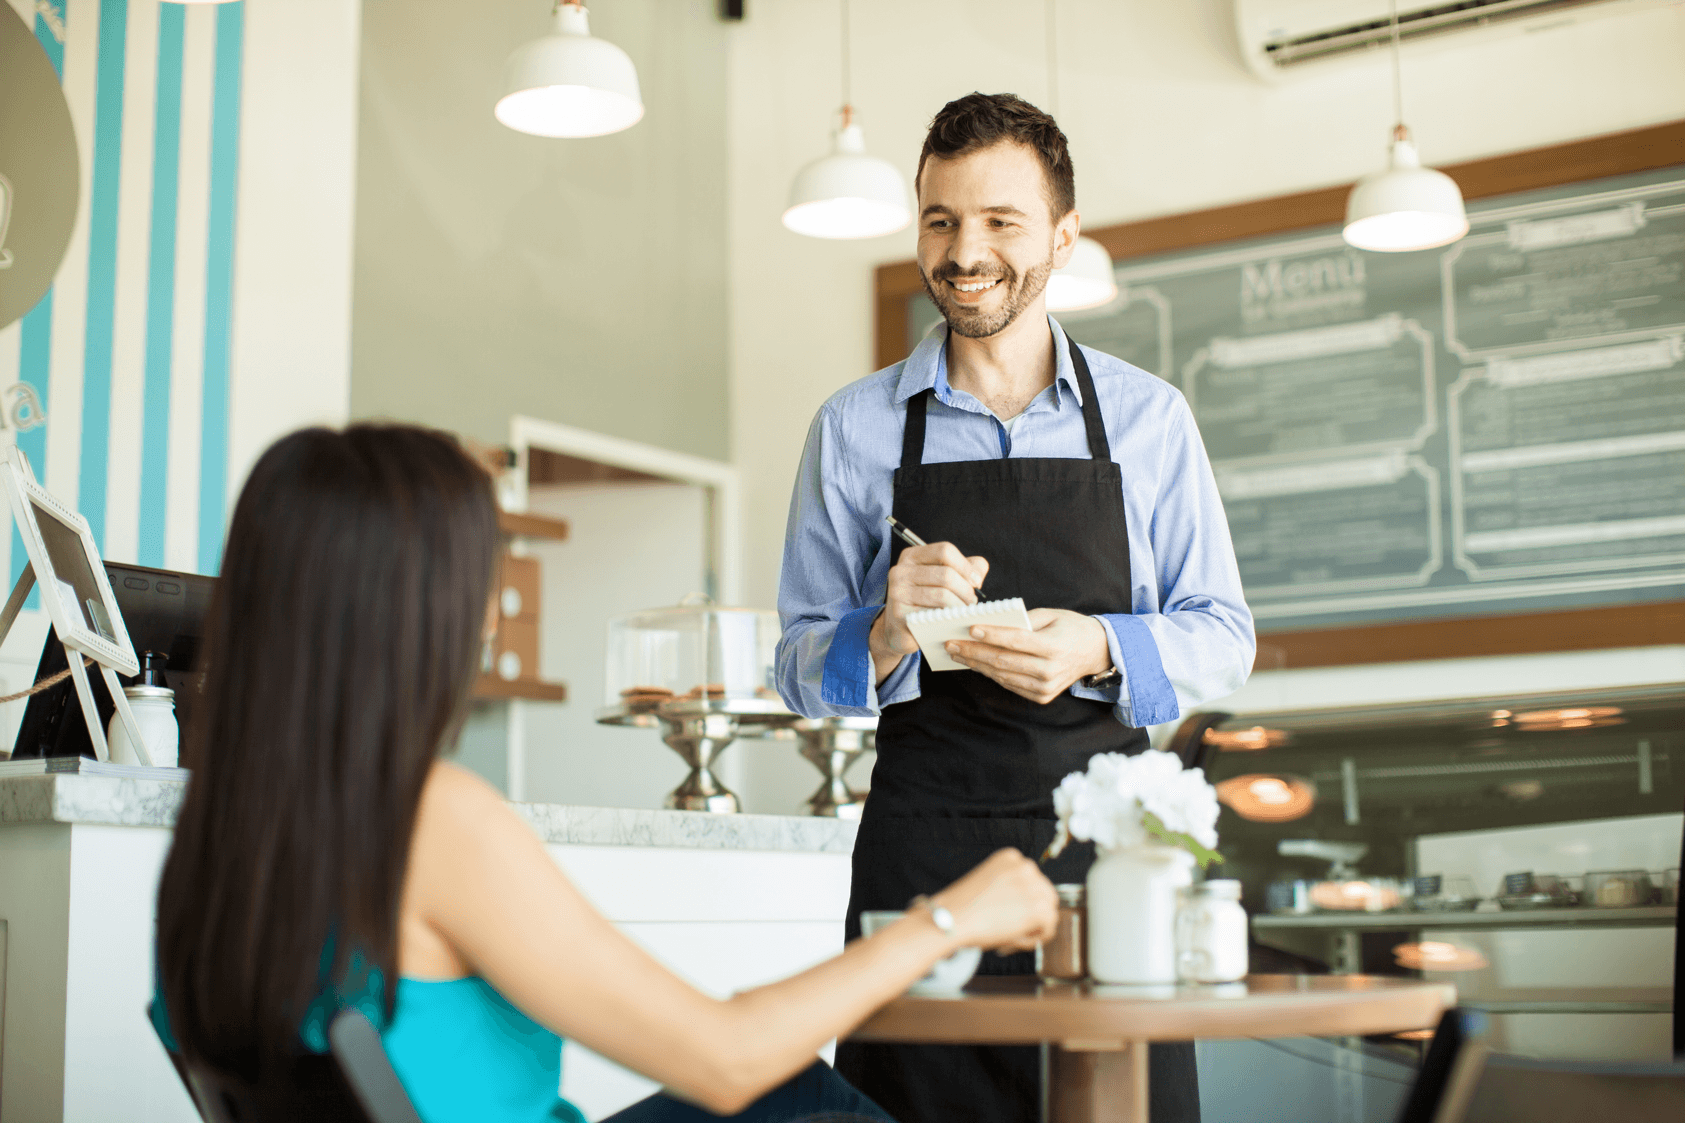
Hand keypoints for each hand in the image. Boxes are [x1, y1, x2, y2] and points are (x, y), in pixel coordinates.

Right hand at [868, 542, 988, 674]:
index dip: (966, 566)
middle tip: (971, 602)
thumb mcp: (946, 578)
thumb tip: (977, 574)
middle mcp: (900, 571)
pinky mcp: (899, 615)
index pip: (945, 550)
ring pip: (942, 596)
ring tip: (964, 612)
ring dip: (960, 606)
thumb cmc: (927, 601)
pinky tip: (952, 622)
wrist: (900, 629)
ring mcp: (897, 593)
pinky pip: (933, 615)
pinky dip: (948, 619)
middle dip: (966, 590)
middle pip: (946, 575)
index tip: (976, 582)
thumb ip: (967, 568)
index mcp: (912, 556)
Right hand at [932, 849, 1057, 953]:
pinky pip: (1048, 929)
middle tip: (1010, 931)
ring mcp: (1034, 886)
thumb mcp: (987, 885)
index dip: (1021, 903)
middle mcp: (1026, 867)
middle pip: (1045, 895)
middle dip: (1030, 916)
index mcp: (1011, 857)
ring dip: (1031, 930)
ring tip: (1007, 937)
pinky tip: (1010, 941)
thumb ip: (1008, 889)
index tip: (1006, 916)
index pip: (1031, 881)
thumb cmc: (962, 908)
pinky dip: (1031, 940)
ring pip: (1048, 913)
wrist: (951, 918)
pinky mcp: (1038, 908)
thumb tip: (1025, 906)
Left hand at [944, 608, 1111, 704]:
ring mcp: (1045, 687)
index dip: (991, 636)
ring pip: (1002, 675)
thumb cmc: (1071, 628)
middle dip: (973, 652)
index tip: (969, 629)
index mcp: (1053, 647)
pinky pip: (1009, 684)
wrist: (1096, 652)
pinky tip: (975, 663)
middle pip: (1003, 661)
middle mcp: (1049, 671)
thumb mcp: (1052, 615)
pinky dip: (990, 673)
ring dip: (976, 664)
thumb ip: (1023, 619)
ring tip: (957, 653)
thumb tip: (991, 623)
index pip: (1015, 641)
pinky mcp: (1041, 696)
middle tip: (950, 644)